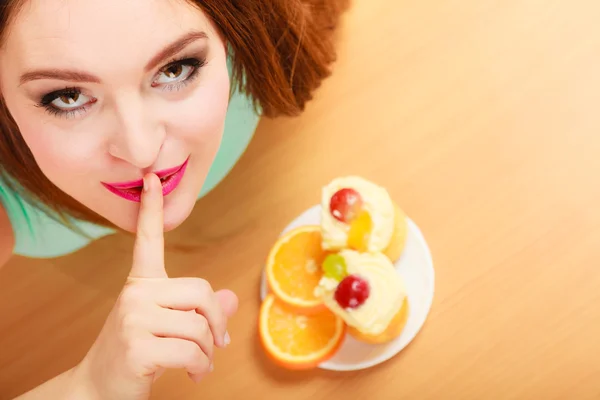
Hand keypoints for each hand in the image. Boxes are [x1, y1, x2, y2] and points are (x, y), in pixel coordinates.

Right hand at [74, 174, 237, 399]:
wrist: (100, 390)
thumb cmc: (139, 354)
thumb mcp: (169, 326)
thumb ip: (199, 310)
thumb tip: (231, 299)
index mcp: (141, 282)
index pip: (148, 240)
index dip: (152, 209)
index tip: (151, 177)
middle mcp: (135, 293)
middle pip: (201, 291)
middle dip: (215, 322)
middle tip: (216, 342)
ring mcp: (133, 318)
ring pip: (199, 326)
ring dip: (207, 352)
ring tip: (199, 364)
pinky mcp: (137, 346)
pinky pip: (192, 351)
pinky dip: (201, 367)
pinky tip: (193, 374)